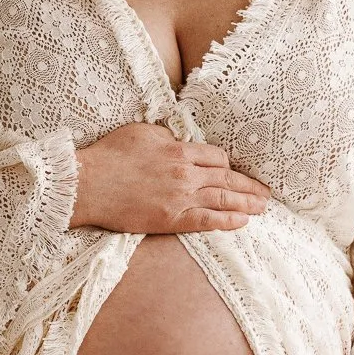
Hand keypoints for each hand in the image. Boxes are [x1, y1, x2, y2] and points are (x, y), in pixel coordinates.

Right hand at [69, 122, 271, 233]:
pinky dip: (228, 221)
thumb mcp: (141, 133)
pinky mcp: (171, 219)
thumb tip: (180, 141)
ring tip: (263, 207)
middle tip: (266, 192)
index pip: (216, 157)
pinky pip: (207, 221)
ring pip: (223, 199)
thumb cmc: (109, 156)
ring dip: (246, 203)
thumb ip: (166, 136)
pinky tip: (243, 222)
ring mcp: (180, 198)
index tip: (236, 171)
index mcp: (178, 150)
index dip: (230, 165)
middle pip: (226, 178)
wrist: (87, 184)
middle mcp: (185, 173)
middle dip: (248, 186)